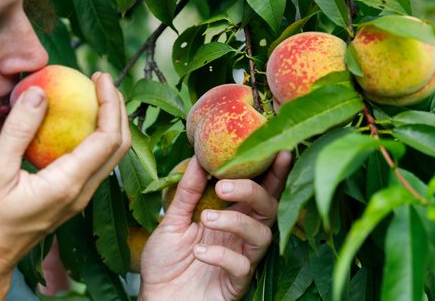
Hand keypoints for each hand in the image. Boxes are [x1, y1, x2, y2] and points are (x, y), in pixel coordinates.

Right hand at [0, 72, 130, 299]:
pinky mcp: (69, 200)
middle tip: (101, 81)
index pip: (107, 137)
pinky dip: (94, 138)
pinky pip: (93, 164)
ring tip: (94, 96)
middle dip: (116, 109)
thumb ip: (18, 131)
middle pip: (118, 146)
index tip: (100, 77)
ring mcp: (77, 198)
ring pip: (109, 156)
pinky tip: (74, 123)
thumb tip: (38, 93)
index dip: (110, 103)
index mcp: (68, 183)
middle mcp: (81, 192)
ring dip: (109, 123)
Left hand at [138, 153, 291, 300]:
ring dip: (236, 221)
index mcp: (231, 214)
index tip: (279, 150)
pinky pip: (242, 266)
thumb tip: (200, 157)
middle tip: (223, 187)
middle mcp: (241, 235)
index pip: (259, 189)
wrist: (155, 298)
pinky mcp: (237, 283)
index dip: (273, 171)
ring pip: (262, 235)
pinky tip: (199, 252)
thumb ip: (188, 191)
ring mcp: (242, 259)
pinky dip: (221, 254)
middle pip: (269, 208)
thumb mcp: (172, 220)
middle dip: (252, 191)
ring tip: (205, 220)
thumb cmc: (165, 262)